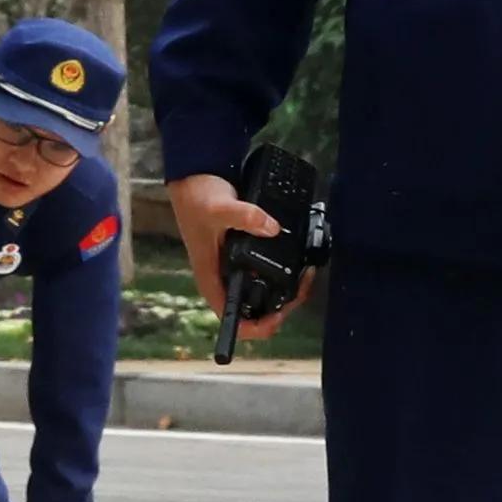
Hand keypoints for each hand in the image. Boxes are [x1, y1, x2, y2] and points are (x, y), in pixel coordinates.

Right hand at [167, 172, 289, 341]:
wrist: (195, 175)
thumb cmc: (197, 198)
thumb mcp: (219, 207)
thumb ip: (245, 217)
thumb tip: (272, 228)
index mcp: (212, 280)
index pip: (233, 320)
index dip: (257, 327)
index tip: (280, 314)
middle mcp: (224, 279)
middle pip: (255, 310)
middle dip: (282, 305)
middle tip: (303, 284)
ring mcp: (234, 267)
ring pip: (263, 292)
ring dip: (287, 289)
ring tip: (305, 273)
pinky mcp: (244, 253)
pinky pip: (267, 271)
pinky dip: (284, 270)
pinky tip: (298, 260)